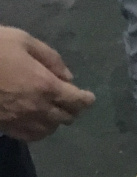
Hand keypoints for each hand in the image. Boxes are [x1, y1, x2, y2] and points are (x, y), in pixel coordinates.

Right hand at [0, 27, 94, 141]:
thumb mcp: (22, 40)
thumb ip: (50, 58)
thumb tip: (68, 77)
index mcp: (46, 85)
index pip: (76, 100)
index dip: (86, 100)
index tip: (89, 98)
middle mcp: (38, 108)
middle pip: (66, 117)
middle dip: (72, 109)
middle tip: (71, 101)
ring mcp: (22, 121)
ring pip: (50, 129)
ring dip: (56, 120)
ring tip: (53, 110)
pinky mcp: (8, 128)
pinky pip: (32, 136)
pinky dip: (40, 130)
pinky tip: (36, 121)